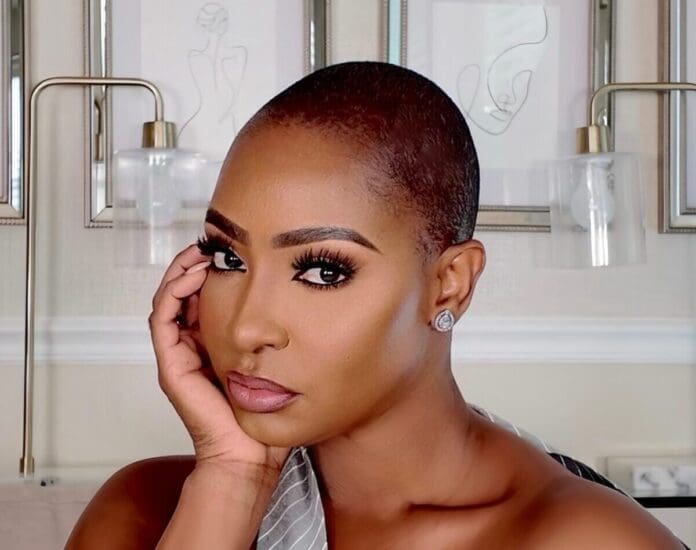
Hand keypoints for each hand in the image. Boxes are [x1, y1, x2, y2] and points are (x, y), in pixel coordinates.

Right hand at [148, 243, 289, 477]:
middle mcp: (189, 347)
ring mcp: (177, 356)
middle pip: (180, 294)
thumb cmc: (262, 412)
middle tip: (210, 244)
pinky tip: (194, 277)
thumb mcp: (268, 360)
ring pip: (167, 302)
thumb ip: (267, 336)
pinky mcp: (171, 366)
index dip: (207, 271)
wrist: (249, 452)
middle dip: (191, 265)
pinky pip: (161, 321)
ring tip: (201, 253)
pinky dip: (173, 294)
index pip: (199, 298)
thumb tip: (286, 302)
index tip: (227, 250)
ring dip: (180, 273)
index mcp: (209, 344)